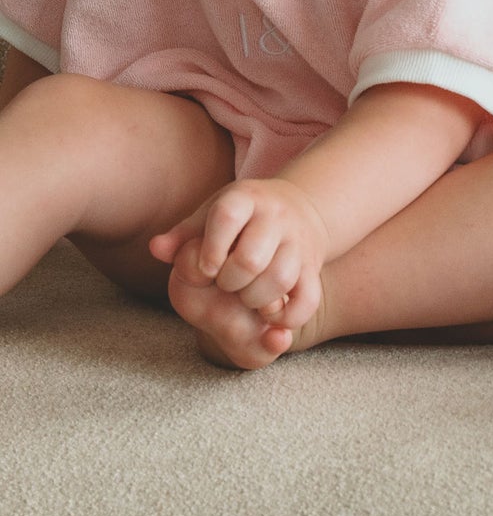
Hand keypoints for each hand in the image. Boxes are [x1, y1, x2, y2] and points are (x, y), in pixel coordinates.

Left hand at [150, 176, 330, 330]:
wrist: (299, 208)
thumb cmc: (241, 218)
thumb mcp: (211, 215)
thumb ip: (183, 235)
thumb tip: (156, 249)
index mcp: (245, 199)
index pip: (227, 216)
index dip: (210, 247)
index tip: (206, 267)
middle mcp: (276, 217)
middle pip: (251, 259)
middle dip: (230, 282)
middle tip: (225, 284)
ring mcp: (298, 241)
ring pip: (279, 279)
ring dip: (255, 300)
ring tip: (245, 297)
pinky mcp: (313, 267)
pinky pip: (307, 299)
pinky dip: (288, 316)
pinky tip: (271, 314)